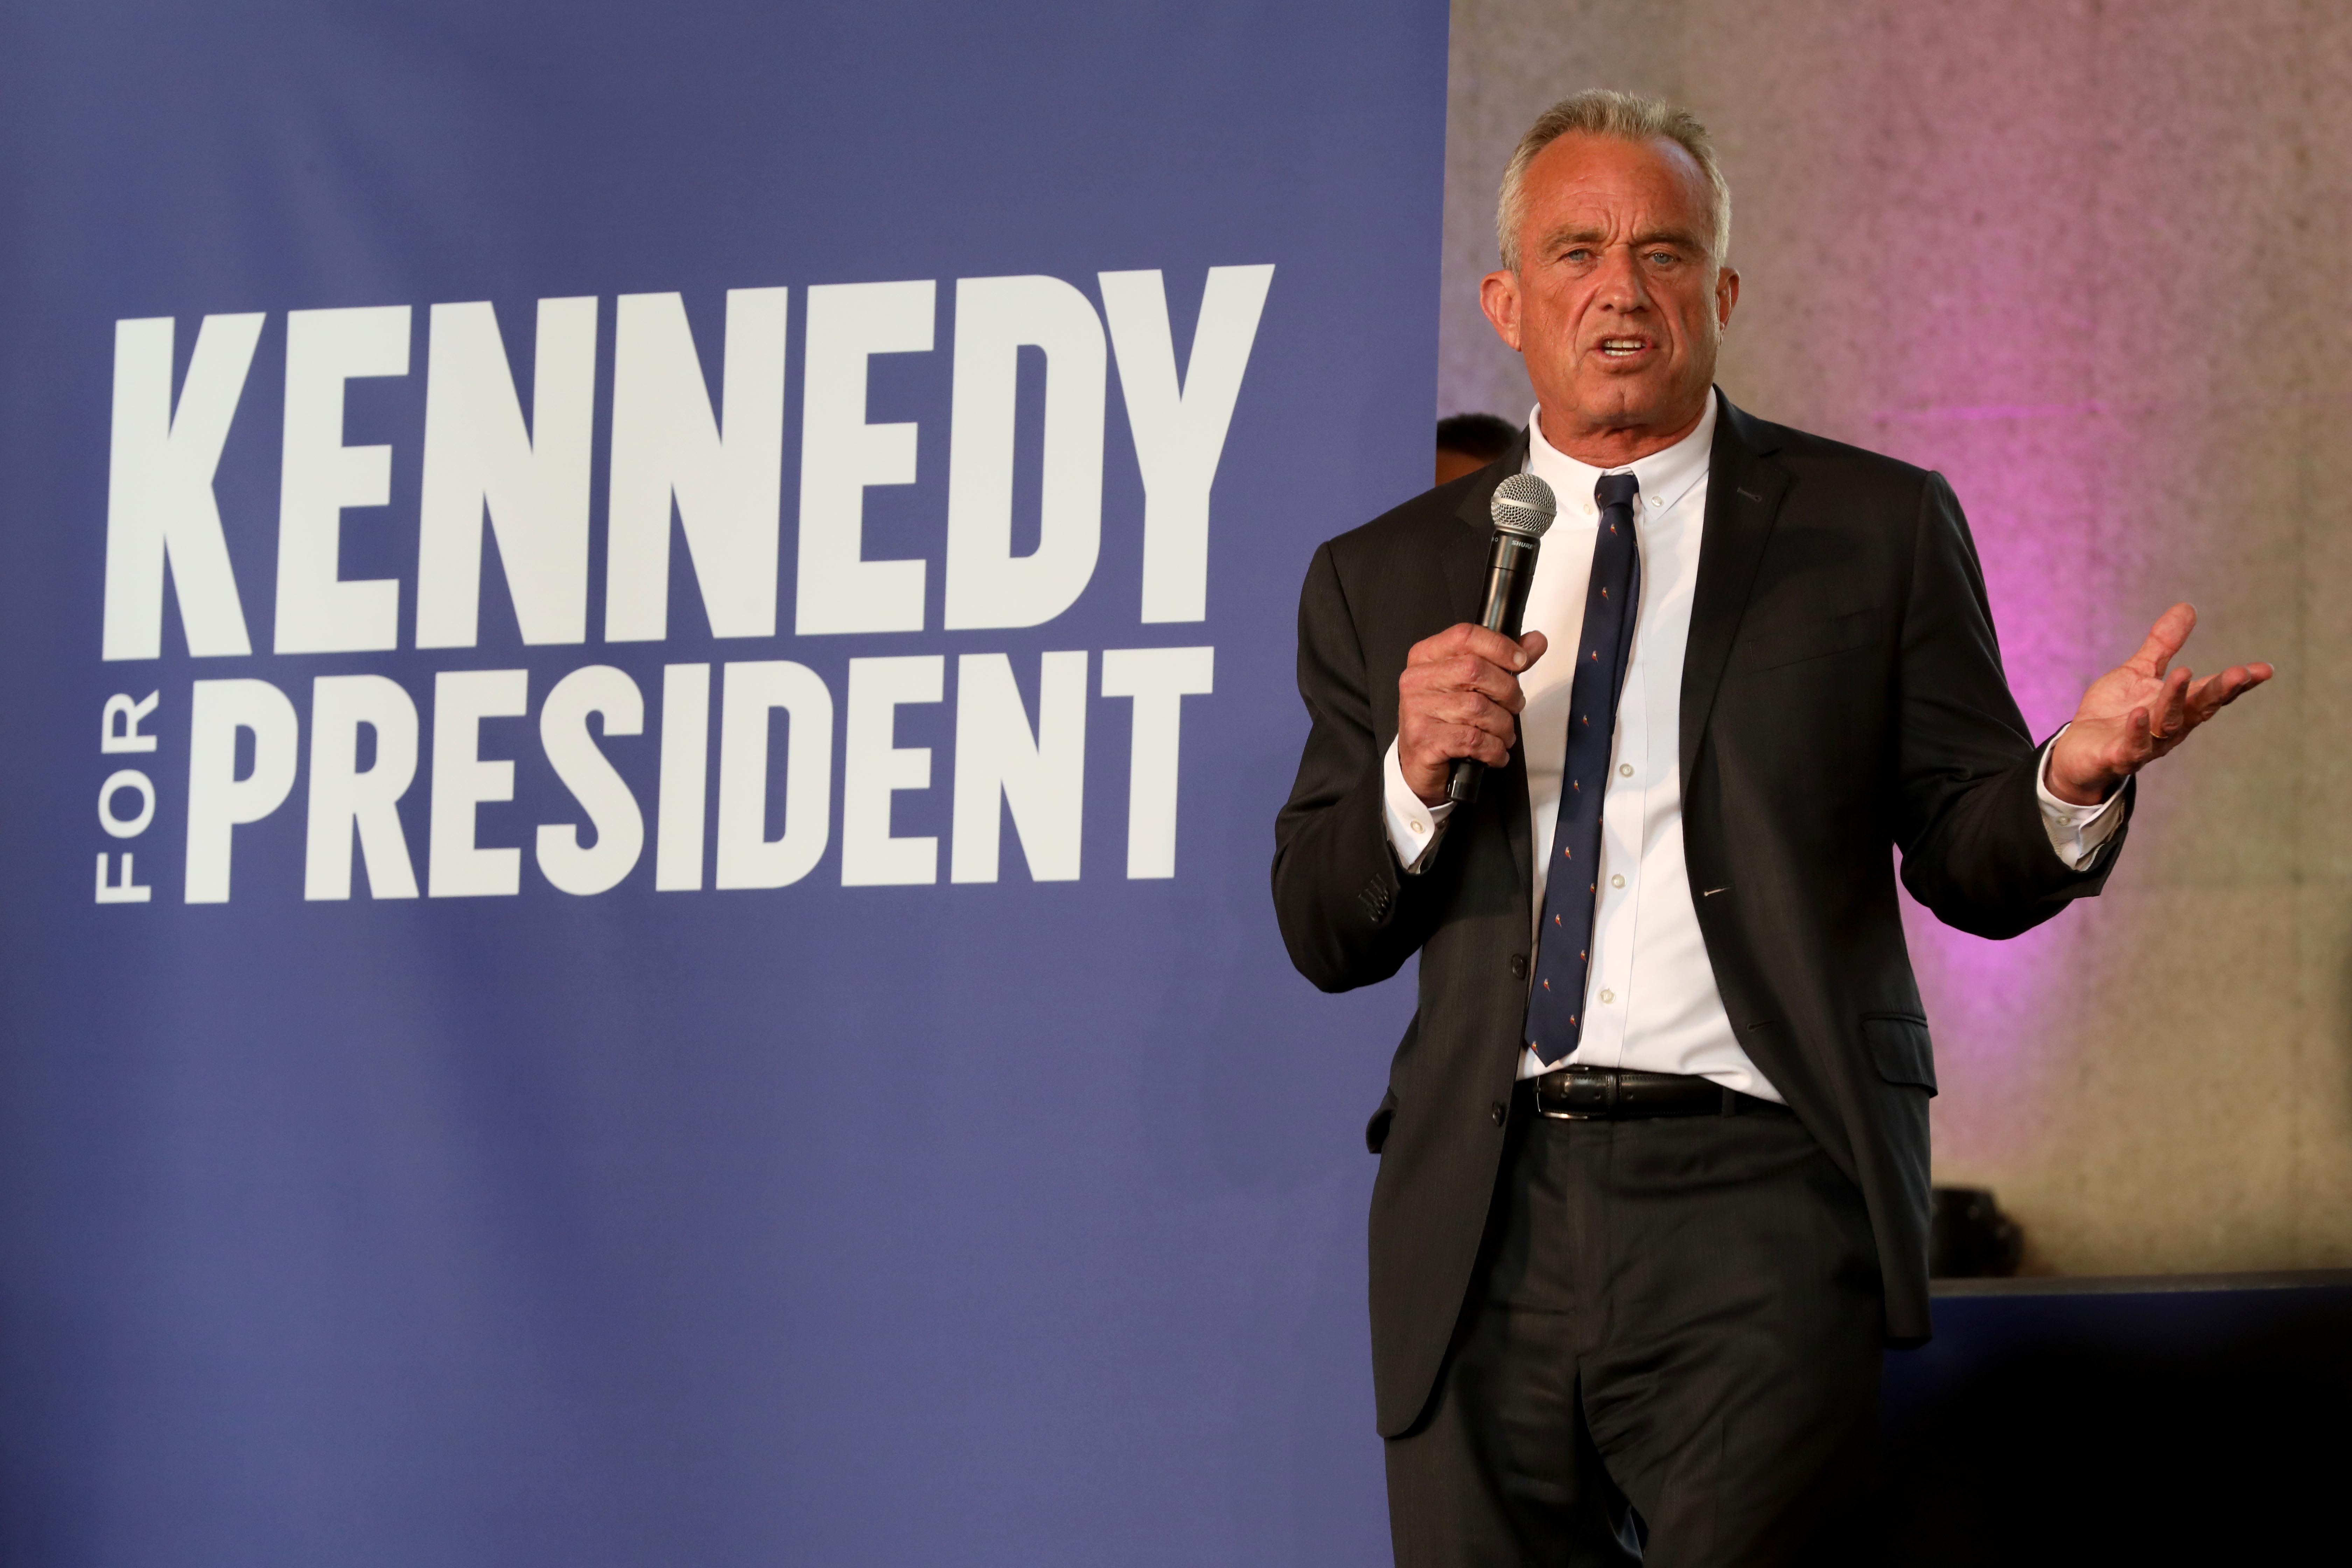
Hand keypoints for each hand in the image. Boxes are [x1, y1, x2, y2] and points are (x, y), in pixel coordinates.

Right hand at [1397, 625, 1548, 803]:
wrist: (1419, 765)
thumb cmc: (1446, 719)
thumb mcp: (1471, 685)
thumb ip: (1504, 662)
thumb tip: (1536, 641)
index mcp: (1426, 657)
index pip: (1465, 636)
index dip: (1499, 646)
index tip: (1521, 660)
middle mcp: (1417, 679)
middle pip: (1475, 669)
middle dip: (1507, 689)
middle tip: (1514, 705)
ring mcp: (1417, 710)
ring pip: (1478, 707)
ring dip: (1503, 724)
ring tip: (1504, 733)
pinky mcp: (1425, 740)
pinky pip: (1474, 739)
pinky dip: (1493, 748)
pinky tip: (1495, 752)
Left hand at [2044, 603, 2272, 805]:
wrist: (2079, 750)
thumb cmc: (2114, 712)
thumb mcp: (2138, 672)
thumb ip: (2163, 645)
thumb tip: (2187, 607)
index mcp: (2179, 706)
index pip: (2212, 692)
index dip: (2238, 682)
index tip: (2265, 669)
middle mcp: (2169, 727)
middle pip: (2199, 708)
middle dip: (2220, 691)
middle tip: (2240, 673)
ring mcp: (2146, 744)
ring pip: (2166, 723)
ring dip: (2175, 699)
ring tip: (2183, 672)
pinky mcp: (2118, 756)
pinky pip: (2131, 747)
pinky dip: (2136, 732)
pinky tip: (2138, 713)